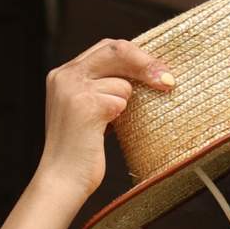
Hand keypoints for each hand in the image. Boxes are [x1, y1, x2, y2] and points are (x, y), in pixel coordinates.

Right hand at [38, 35, 174, 207]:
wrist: (62, 180)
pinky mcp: (85, 104)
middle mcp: (65, 75)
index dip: (136, 55)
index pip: (106, 47)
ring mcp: (73, 88)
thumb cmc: (80, 151)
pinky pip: (120, 100)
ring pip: (122, 83)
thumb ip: (102, 86)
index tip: (158, 69)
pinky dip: (120, 118)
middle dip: (145, 64)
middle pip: (116, 51)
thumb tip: (146, 72)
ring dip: (124, 106)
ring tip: (105, 126)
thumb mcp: (88, 109)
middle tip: (168, 80)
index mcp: (63, 73)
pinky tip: (102, 132)